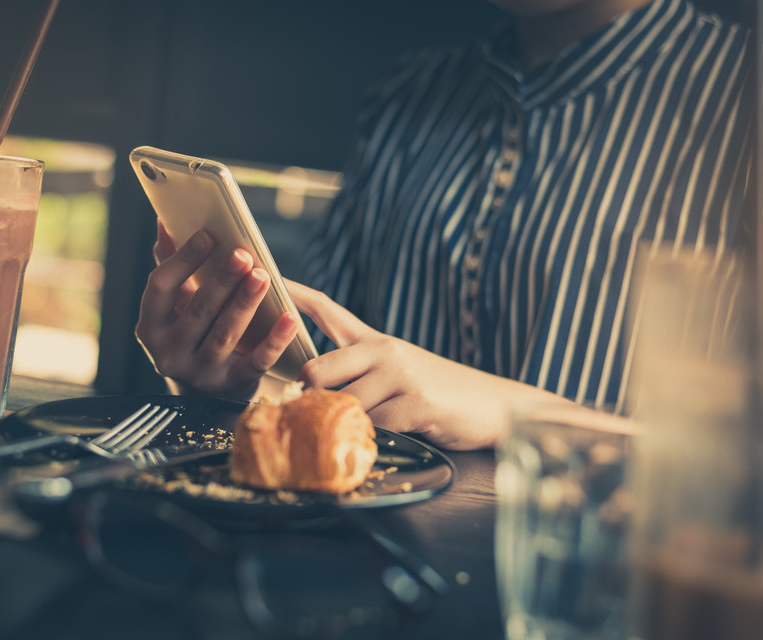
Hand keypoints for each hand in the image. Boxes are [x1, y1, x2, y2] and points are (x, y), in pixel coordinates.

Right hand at [135, 223, 298, 400]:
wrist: (203, 391)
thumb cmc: (189, 332)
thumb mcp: (174, 306)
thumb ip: (170, 265)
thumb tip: (165, 223)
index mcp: (150, 326)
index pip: (160, 287)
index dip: (183, 260)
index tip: (209, 235)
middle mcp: (169, 353)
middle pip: (198, 311)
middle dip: (222, 281)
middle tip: (244, 255)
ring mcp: (200, 372)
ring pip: (224, 335)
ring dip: (245, 303)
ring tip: (263, 276)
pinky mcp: (231, 386)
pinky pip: (256, 361)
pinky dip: (275, 340)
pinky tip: (290, 318)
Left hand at [286, 280, 565, 449]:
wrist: (495, 405)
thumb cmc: (439, 393)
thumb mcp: (398, 373)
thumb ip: (360, 377)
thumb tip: (314, 395)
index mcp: (375, 342)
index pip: (328, 310)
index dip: (296, 296)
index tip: (268, 280)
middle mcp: (384, 351)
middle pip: (318, 369)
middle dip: (308, 397)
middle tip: (311, 418)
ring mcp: (400, 375)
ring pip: (342, 403)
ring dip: (342, 426)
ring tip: (351, 436)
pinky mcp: (416, 403)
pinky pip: (374, 427)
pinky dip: (372, 441)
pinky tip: (384, 442)